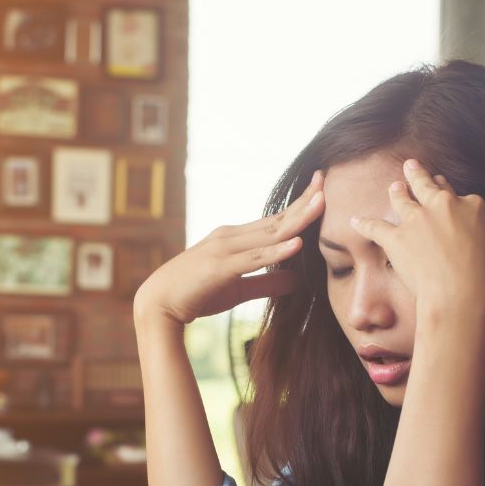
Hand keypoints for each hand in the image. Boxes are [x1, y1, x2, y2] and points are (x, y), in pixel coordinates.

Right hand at [134, 171, 324, 325]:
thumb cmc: (195, 294)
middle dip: (304, 202)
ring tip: (321, 203)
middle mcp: (231, 237)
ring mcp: (224, 250)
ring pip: (268, 234)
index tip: (321, 190)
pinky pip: (253, 259)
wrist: (157, 304)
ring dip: (297, 219)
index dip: (299, 207)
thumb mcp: (237, 289)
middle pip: (276, 220)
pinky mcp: (220, 268)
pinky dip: (276, 251)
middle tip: (327, 181)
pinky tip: (296, 244)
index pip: (274, 220)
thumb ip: (266, 282)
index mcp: (235, 239)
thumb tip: (296, 280)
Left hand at [349, 159, 484, 324]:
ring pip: (402, 198)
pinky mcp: (396, 237)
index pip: (457, 194)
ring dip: (396, 191)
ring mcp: (418, 219)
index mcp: (473, 206)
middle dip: (418, 174)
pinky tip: (355, 221)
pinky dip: (363, 223)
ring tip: (393, 187)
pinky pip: (375, 226)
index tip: (444, 193)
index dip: (448, 193)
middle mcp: (444, 205)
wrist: (461, 295)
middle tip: (410, 165)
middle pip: (428, 185)